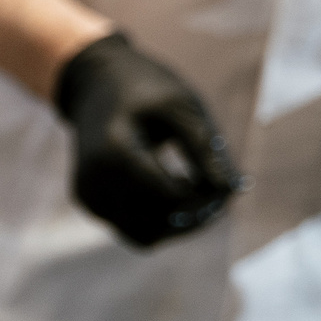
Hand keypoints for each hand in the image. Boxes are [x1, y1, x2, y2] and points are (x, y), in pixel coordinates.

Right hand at [52, 32, 241, 246]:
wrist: (94, 83)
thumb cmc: (145, 89)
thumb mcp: (181, 106)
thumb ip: (205, 149)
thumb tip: (232, 191)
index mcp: (114, 151)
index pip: (171, 197)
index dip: (207, 196)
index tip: (229, 179)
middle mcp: (94, 180)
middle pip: (159, 221)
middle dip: (197, 213)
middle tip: (222, 188)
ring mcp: (88, 196)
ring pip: (145, 236)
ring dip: (180, 223)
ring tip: (199, 190)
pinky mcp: (89, 203)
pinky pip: (132, 230)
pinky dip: (160, 220)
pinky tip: (173, 190)